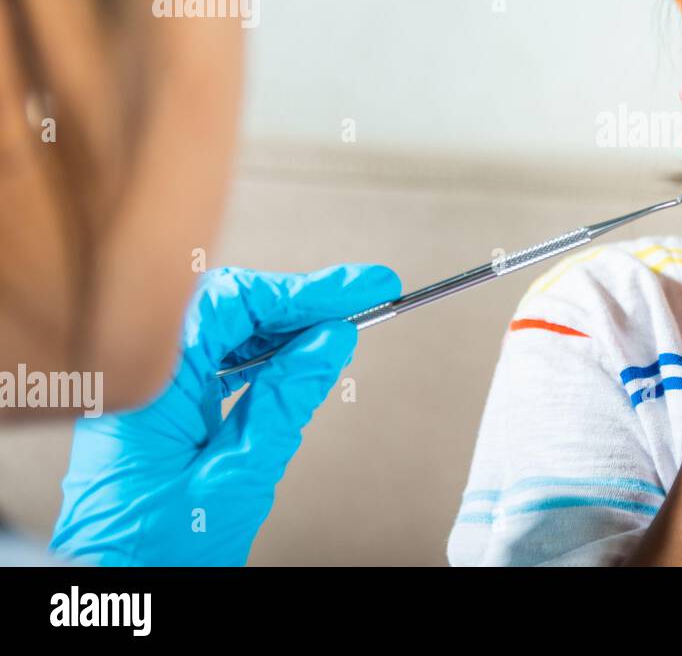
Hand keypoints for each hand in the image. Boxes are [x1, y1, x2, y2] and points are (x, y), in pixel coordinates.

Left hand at [49, 263, 400, 565]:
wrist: (117, 596)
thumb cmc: (157, 553)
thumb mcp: (239, 475)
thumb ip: (288, 401)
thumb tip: (330, 343)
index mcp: (148, 385)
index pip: (233, 303)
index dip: (303, 290)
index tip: (359, 288)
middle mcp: (137, 379)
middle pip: (227, 307)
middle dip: (297, 302)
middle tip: (361, 299)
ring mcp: (143, 392)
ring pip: (221, 331)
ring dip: (282, 327)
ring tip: (339, 326)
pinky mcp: (154, 409)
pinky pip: (209, 360)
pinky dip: (256, 354)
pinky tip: (294, 357)